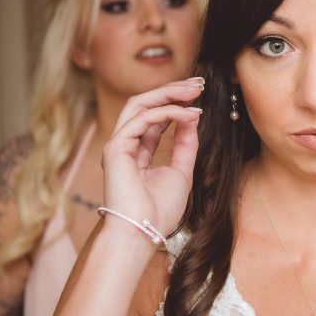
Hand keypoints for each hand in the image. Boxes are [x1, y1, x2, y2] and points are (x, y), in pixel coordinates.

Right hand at [101, 78, 203, 239]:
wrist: (144, 231)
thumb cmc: (159, 210)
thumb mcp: (181, 171)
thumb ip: (185, 143)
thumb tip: (193, 115)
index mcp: (138, 152)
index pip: (155, 118)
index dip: (176, 102)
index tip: (199, 94)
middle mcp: (126, 144)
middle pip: (145, 104)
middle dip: (172, 90)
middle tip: (199, 84)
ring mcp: (118, 145)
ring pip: (140, 104)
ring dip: (168, 93)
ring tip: (194, 90)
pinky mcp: (116, 148)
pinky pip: (142, 120)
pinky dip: (167, 113)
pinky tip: (188, 113)